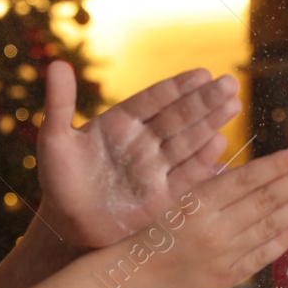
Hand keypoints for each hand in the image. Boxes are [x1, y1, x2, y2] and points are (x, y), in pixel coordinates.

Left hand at [35, 62, 239, 248]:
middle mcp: (143, 141)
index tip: (202, 74)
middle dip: (204, 101)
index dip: (178, 87)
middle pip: (178, 117)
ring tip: (233, 104)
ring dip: (210, 123)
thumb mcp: (54, 140)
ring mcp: (155, 167)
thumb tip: (56, 64)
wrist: (68, 223)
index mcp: (121, 122)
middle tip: (230, 83)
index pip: (154, 99)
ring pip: (187, 141)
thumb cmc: (59, 179)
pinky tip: (220, 144)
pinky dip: (201, 162)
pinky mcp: (161, 195)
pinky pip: (184, 175)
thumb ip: (59, 103)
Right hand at [126, 148, 287, 287]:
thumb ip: (213, 183)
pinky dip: (283, 240)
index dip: (276, 166)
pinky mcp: (228, 276)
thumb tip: (255, 170)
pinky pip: (262, 256)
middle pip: (264, 200)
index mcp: (199, 202)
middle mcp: (214, 228)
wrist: (137, 273)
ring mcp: (224, 254)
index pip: (246, 179)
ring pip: (268, 226)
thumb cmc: (156, 229)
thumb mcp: (178, 198)